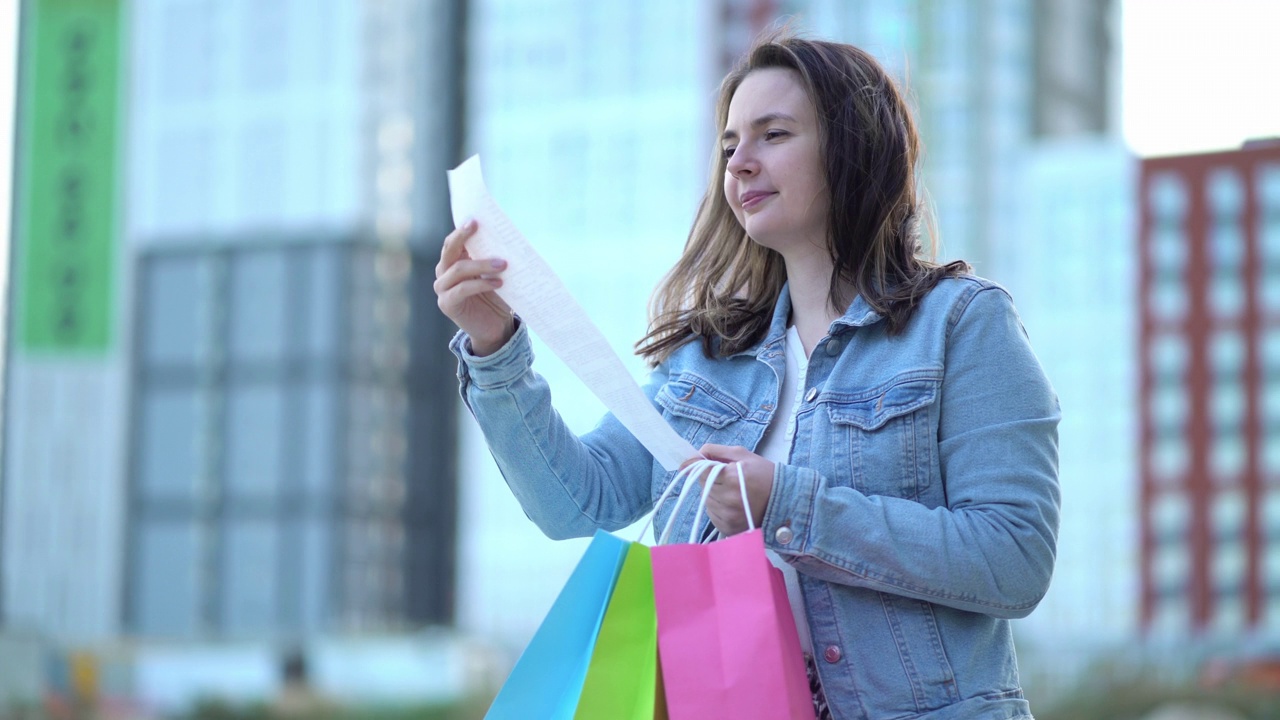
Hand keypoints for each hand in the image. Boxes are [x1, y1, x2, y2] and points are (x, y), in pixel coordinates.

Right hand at [433, 220, 514, 355]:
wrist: (495, 327)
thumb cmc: (497, 296)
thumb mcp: (495, 273)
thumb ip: (493, 257)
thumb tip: (506, 237)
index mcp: (453, 262)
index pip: (453, 242)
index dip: (461, 230)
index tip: (475, 220)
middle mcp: (444, 273)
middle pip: (450, 250)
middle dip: (463, 237)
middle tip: (478, 227)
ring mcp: (443, 289)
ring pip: (458, 269)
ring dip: (482, 264)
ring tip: (503, 265)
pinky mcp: (447, 304)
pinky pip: (462, 289)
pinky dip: (481, 284)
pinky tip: (498, 283)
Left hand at [686, 444, 773, 535]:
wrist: (785, 501)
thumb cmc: (764, 474)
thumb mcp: (743, 455)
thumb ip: (716, 451)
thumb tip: (694, 453)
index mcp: (731, 478)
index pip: (699, 471)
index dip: (695, 465)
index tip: (695, 462)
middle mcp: (727, 500)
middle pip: (702, 485)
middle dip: (708, 479)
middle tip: (725, 477)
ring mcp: (727, 516)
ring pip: (706, 501)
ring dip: (713, 494)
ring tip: (730, 491)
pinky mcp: (728, 528)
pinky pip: (712, 515)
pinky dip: (717, 508)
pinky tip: (732, 504)